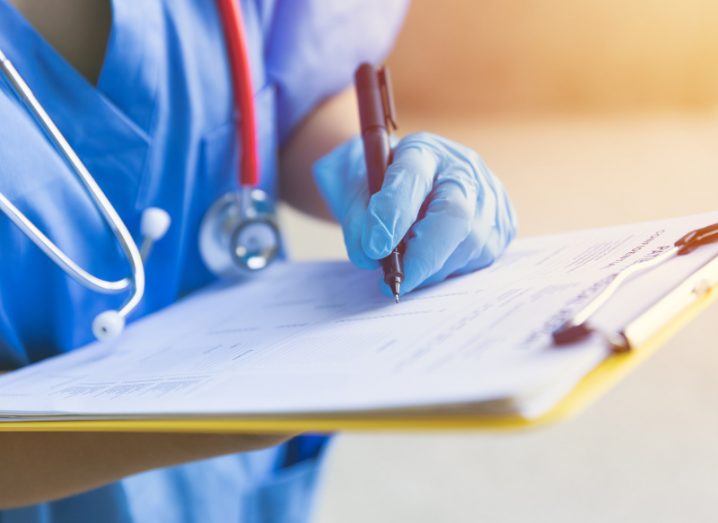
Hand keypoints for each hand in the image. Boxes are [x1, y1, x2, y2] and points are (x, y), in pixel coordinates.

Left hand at [313, 132, 517, 294]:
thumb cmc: (373, 184)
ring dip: (431, 270)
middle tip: (395, 282)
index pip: (412, 177)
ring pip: (468, 245)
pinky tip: (428, 264)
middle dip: (423, 255)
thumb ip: (355, 218)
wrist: (401, 181)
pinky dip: (447, 270)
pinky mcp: (502, 227)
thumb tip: (370, 256)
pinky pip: (479, 260)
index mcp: (422, 150)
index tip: (374, 247)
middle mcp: (464, 169)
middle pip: (455, 214)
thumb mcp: (348, 189)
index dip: (394, 214)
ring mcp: (490, 198)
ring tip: (405, 269)